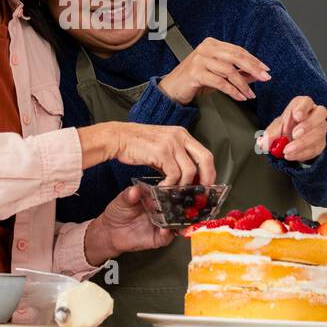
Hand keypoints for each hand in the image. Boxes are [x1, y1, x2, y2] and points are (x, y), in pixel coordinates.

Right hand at [79, 122, 215, 184]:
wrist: (118, 137)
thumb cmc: (136, 144)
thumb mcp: (161, 146)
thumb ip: (175, 158)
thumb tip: (186, 177)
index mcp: (182, 134)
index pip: (204, 153)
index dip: (209, 171)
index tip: (207, 184)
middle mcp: (180, 136)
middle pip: (205, 159)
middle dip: (206, 178)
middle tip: (201, 192)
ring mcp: (172, 143)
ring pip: (189, 170)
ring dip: (183, 185)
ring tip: (175, 192)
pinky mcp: (162, 152)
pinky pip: (174, 174)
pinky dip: (170, 185)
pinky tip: (162, 188)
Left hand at [84, 186, 174, 264]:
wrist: (110, 233)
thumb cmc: (117, 213)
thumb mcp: (121, 201)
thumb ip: (128, 195)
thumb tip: (135, 189)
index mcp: (153, 197)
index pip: (167, 192)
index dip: (171, 189)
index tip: (173, 188)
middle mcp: (160, 210)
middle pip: (176, 207)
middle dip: (181, 205)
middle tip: (181, 203)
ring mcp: (161, 224)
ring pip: (176, 222)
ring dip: (179, 221)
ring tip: (178, 218)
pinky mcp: (158, 237)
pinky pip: (167, 236)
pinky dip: (168, 233)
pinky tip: (165, 229)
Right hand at [157, 37, 270, 105]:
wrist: (171, 90)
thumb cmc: (193, 81)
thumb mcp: (217, 75)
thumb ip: (236, 72)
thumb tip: (255, 74)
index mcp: (212, 44)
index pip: (237, 50)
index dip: (253, 60)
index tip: (265, 69)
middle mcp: (206, 49)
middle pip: (236, 57)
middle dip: (253, 68)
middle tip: (265, 77)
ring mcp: (200, 60)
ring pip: (229, 71)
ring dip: (243, 84)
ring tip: (250, 94)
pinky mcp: (196, 73)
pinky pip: (220, 82)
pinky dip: (232, 91)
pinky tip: (239, 96)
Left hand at [258, 96, 326, 162]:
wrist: (295, 139)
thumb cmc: (287, 127)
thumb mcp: (276, 128)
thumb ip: (269, 134)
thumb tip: (262, 143)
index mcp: (303, 105)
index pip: (306, 101)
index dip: (302, 108)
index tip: (296, 116)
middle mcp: (315, 114)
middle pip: (321, 113)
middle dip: (307, 124)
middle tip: (294, 134)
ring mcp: (320, 128)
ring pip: (318, 133)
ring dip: (302, 143)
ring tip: (287, 150)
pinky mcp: (321, 142)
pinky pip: (315, 147)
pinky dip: (302, 153)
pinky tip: (292, 155)